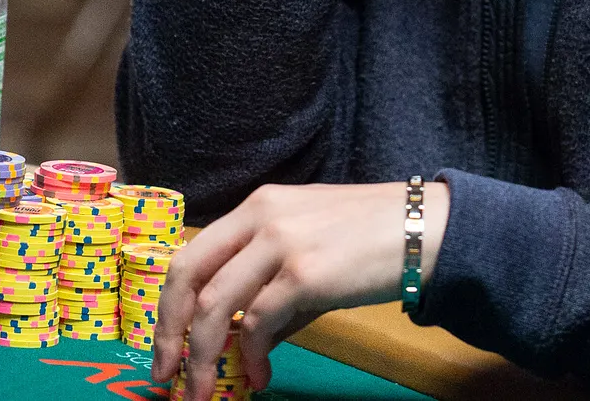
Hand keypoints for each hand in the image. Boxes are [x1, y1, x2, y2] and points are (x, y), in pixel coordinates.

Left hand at [150, 181, 449, 399]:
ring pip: (215, 306)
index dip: (169, 306)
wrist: (424, 228)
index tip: (165, 347)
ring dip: (202, 358)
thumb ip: (270, 285)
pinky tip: (261, 377)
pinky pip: (259, 323)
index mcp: (257, 207)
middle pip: (187, 276)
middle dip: (169, 333)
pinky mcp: (305, 273)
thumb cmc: (371, 237)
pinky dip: (252, 357)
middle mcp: (261, 217)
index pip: (191, 255)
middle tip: (168, 376)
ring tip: (206, 391)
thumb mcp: (308, 245)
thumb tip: (241, 340)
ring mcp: (281, 242)